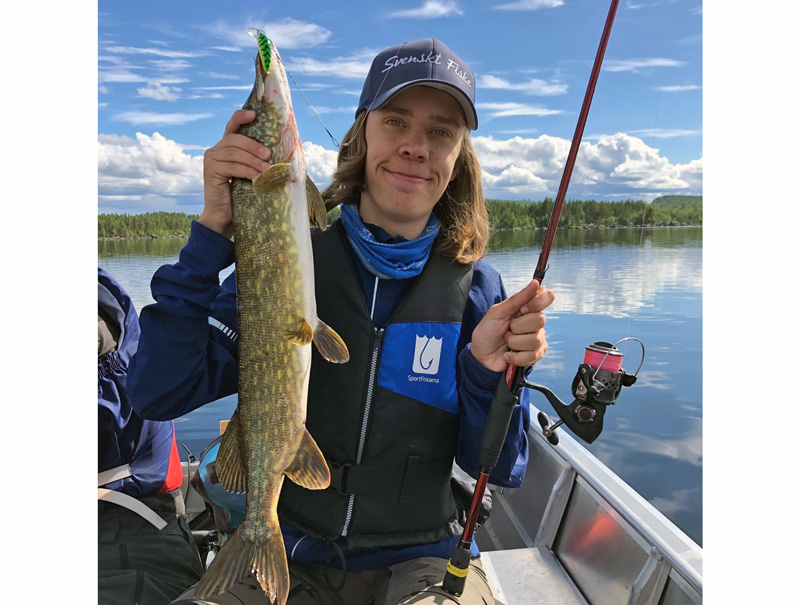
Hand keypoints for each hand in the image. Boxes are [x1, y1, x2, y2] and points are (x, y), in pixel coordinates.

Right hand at [199, 110, 271, 237]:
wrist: (224, 217)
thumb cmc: (241, 196)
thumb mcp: (251, 173)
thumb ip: (257, 160)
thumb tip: (282, 151)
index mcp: (225, 147)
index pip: (232, 126)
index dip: (241, 117)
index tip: (254, 114)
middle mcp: (215, 150)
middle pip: (235, 139)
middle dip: (254, 145)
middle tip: (269, 155)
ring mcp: (211, 159)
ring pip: (235, 152)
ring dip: (254, 160)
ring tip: (268, 170)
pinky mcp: (210, 171)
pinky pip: (232, 166)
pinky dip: (247, 171)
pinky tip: (257, 179)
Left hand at [470, 280, 554, 371]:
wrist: (481, 356)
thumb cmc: (487, 332)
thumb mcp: (497, 312)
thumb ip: (517, 299)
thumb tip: (535, 282)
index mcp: (528, 308)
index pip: (547, 296)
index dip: (536, 302)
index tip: (522, 310)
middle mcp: (536, 322)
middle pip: (540, 320)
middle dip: (517, 326)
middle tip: (508, 329)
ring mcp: (537, 339)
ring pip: (535, 339)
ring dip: (514, 342)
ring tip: (507, 342)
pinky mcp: (535, 356)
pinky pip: (532, 355)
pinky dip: (515, 356)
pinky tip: (508, 355)